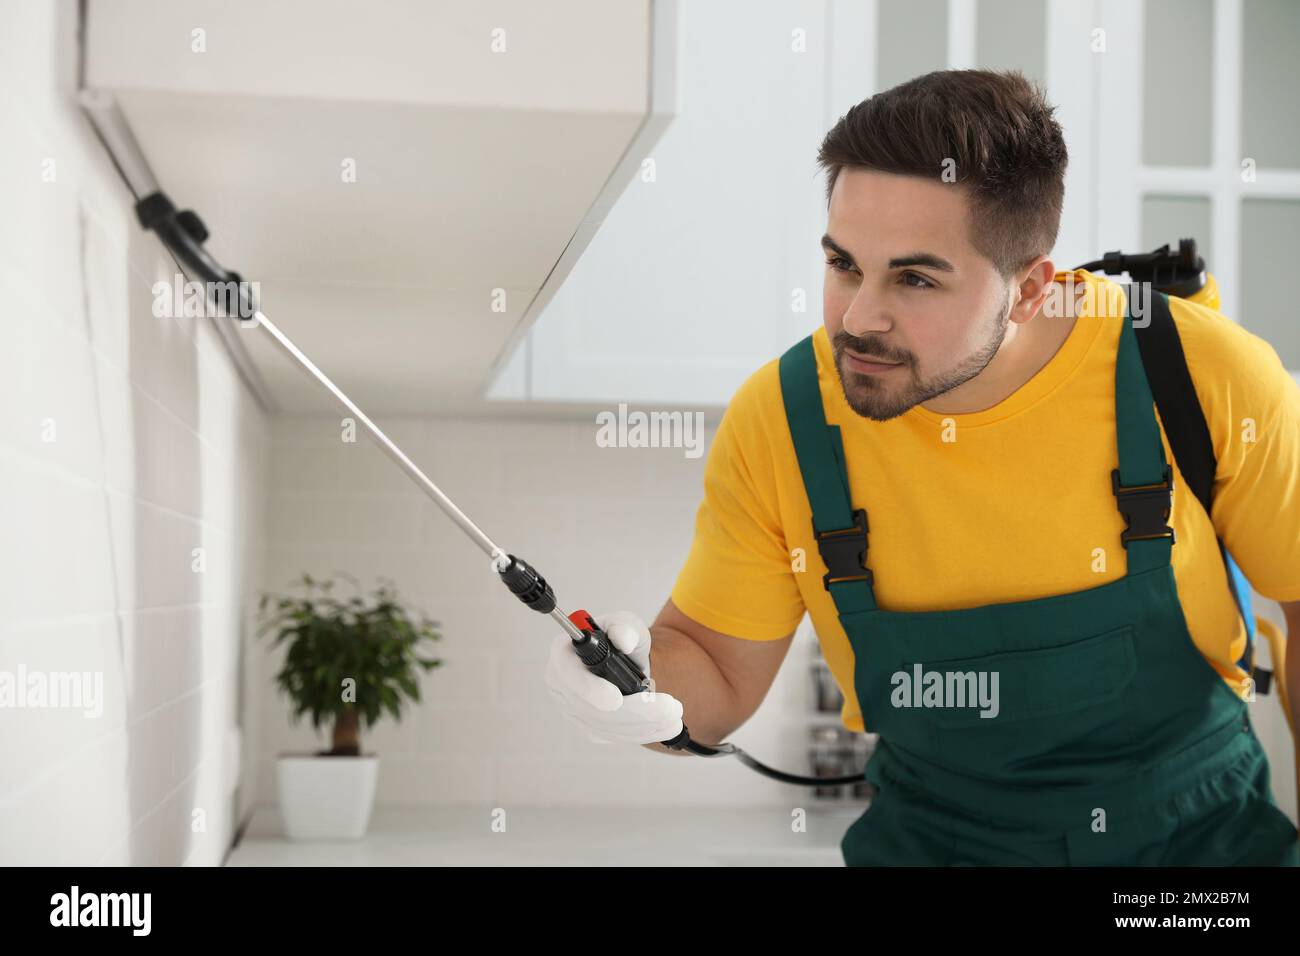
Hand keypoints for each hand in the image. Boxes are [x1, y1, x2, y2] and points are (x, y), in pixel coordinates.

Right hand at [544, 611, 684, 744]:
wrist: (631, 662)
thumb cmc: (623, 639)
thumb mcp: (628, 624)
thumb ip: (625, 627)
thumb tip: (623, 639)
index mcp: (563, 653)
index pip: (566, 673)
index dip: (588, 689)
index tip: (616, 699)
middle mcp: (562, 686)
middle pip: (591, 708)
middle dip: (634, 711)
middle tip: (669, 707)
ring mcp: (573, 711)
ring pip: (607, 727)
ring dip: (645, 724)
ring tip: (675, 714)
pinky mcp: (590, 728)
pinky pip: (616, 736)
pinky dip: (644, 733)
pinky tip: (667, 726)